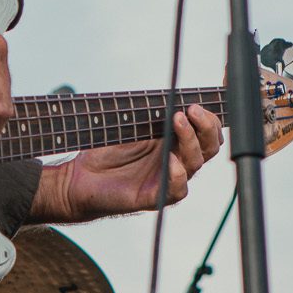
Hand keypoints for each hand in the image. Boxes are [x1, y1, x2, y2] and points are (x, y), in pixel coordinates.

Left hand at [28, 105, 223, 224]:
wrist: (80, 177)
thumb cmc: (105, 151)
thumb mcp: (131, 124)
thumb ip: (154, 114)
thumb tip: (174, 95)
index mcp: (175, 141)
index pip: (206, 131)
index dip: (212, 117)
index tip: (204, 100)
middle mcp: (177, 160)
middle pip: (209, 146)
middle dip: (206, 126)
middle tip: (192, 109)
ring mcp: (168, 179)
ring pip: (195, 163)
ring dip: (190, 140)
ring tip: (177, 120)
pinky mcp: (156, 197)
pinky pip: (178, 188)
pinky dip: (177, 173)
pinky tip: (171, 160)